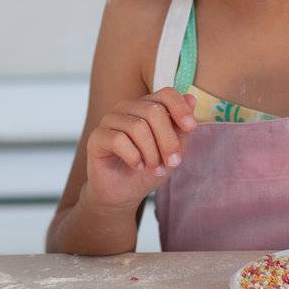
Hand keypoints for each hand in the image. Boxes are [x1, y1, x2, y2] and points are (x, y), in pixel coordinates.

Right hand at [83, 89, 197, 208]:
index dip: (180, 108)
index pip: (166, 94)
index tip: (191, 128)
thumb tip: (191, 98)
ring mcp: (109, 120)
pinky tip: (137, 166)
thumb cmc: (149, 170)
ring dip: (151, 153)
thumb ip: (181, 127)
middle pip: (153, 111)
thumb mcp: (173, 150)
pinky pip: (119, 139)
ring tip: (153, 167)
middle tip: (172, 163)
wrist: (124, 194)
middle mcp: (127, 108)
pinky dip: (133, 157)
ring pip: (137, 126)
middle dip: (168, 140)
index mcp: (147, 106)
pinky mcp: (96, 137)